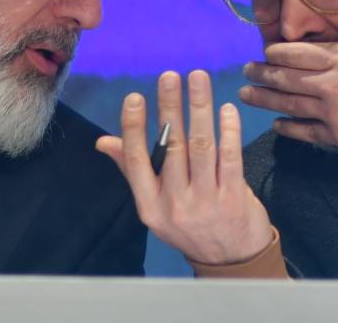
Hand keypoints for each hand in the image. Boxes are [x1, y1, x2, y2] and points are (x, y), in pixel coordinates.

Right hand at [96, 70, 272, 264]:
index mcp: (150, 205)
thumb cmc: (189, 225)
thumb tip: (103, 141)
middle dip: (170, 106)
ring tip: (198, 78)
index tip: (134, 96)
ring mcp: (206, 202)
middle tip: (170, 76)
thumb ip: (133, 170)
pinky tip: (225, 108)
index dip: (134, 127)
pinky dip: (228, 129)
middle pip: (171, 146)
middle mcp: (175, 204)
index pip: (136, 160)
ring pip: (201, 146)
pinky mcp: (234, 199)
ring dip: (200, 107)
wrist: (230, 262)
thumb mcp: (155, 205)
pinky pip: (230, 157)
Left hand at [239, 0, 337, 161]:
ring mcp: (334, 111)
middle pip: (288, 76)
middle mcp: (333, 81)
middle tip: (245, 72)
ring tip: (246, 96)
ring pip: (290, 103)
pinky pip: (307, 131)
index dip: (280, 52)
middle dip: (263, 74)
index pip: (302, 51)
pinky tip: (276, 125)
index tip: (266, 51)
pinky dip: (288, 127)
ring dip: (266, 99)